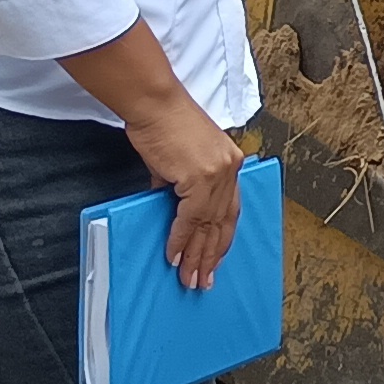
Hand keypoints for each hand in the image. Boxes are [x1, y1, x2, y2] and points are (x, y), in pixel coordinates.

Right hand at [127, 109, 247, 288]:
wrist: (154, 104)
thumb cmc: (163, 124)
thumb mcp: (178, 160)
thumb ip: (180, 186)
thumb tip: (172, 209)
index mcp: (230, 163)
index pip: (230, 209)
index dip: (223, 238)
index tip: (215, 259)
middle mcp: (229, 169)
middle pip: (222, 223)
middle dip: (211, 255)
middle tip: (204, 280)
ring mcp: (217, 174)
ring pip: (208, 225)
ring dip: (197, 255)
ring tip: (191, 278)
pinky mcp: (199, 177)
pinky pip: (190, 218)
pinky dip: (180, 239)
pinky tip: (175, 256)